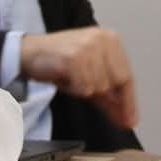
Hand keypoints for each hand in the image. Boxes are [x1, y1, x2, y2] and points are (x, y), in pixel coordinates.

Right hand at [20, 26, 137, 128]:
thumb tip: (127, 119)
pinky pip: (84, 88)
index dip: (129, 102)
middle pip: (117, 83)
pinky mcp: (75, 57)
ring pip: (100, 87)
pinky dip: (74, 89)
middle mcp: (103, 39)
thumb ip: (110, 98)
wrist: (30, 54)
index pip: (127, 76)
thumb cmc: (60, 64)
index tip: (131, 121)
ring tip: (71, 77)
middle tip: (82, 88)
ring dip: (83, 89)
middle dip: (102, 94)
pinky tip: (65, 77)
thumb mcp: (90, 78)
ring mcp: (89, 46)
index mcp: (111, 39)